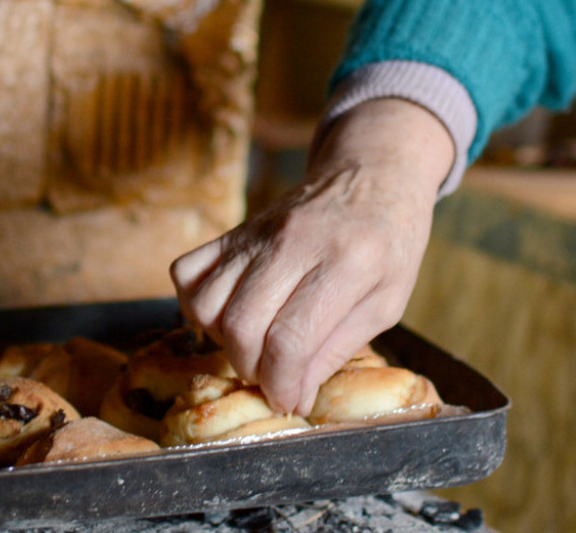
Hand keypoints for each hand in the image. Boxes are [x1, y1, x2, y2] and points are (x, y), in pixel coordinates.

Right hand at [170, 99, 454, 414]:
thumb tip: (293, 394)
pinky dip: (196, 304)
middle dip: (251, 368)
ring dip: (222, 340)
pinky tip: (228, 313)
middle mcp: (294, 242)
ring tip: (254, 344)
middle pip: (240, 324)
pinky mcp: (233, 230)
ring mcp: (257, 232)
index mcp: (348, 262)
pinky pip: (187, 273)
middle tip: (274, 374)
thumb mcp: (386, 302)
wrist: (371, 175)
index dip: (282, 383)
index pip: (291, 338)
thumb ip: (337, 348)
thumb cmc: (389, 243)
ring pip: (206, 303)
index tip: (288, 400)